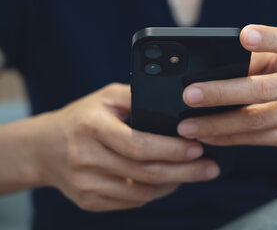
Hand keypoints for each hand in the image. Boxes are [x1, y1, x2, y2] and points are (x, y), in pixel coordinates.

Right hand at [37, 84, 219, 211]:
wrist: (43, 148)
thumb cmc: (83, 117)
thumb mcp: (106, 97)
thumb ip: (137, 96)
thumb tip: (176, 101)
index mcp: (92, 127)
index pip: (137, 144)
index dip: (171, 149)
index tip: (197, 146)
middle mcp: (86, 158)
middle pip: (144, 172)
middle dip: (184, 171)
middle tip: (210, 167)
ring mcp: (86, 184)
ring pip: (141, 191)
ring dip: (174, 184)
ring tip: (195, 173)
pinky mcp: (88, 201)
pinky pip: (131, 202)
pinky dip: (155, 192)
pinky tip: (170, 181)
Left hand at [178, 25, 276, 151]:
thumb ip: (254, 61)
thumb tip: (206, 74)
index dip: (268, 38)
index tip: (244, 35)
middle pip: (263, 88)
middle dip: (222, 93)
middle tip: (189, 94)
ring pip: (257, 120)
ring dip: (218, 124)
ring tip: (187, 126)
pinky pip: (260, 139)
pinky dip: (230, 138)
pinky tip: (208, 136)